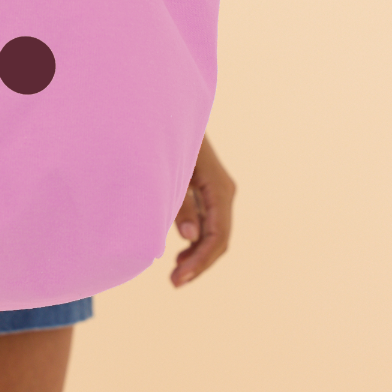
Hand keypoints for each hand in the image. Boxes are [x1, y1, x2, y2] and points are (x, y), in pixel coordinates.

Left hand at [171, 134, 235, 285]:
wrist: (168, 110)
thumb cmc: (165, 138)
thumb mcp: (171, 171)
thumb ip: (180, 203)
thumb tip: (190, 237)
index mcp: (219, 189)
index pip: (217, 237)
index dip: (200, 261)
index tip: (177, 278)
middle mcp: (225, 191)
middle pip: (220, 239)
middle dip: (200, 263)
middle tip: (175, 282)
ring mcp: (219, 191)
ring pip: (216, 233)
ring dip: (199, 255)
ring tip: (177, 272)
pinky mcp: (209, 189)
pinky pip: (210, 222)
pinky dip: (198, 240)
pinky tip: (182, 251)